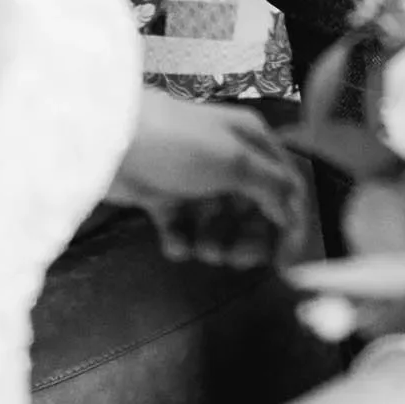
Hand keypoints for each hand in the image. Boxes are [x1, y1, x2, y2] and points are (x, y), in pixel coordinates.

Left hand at [108, 90, 311, 266]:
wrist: (110, 140)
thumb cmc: (179, 143)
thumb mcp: (235, 161)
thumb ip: (271, 187)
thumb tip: (294, 213)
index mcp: (251, 143)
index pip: (284, 188)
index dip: (287, 226)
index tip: (282, 263)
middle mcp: (228, 161)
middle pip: (253, 213)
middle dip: (246, 239)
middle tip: (232, 257)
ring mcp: (195, 181)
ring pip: (220, 225)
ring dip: (214, 243)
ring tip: (200, 247)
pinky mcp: (165, 198)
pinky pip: (184, 229)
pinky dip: (181, 241)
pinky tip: (173, 243)